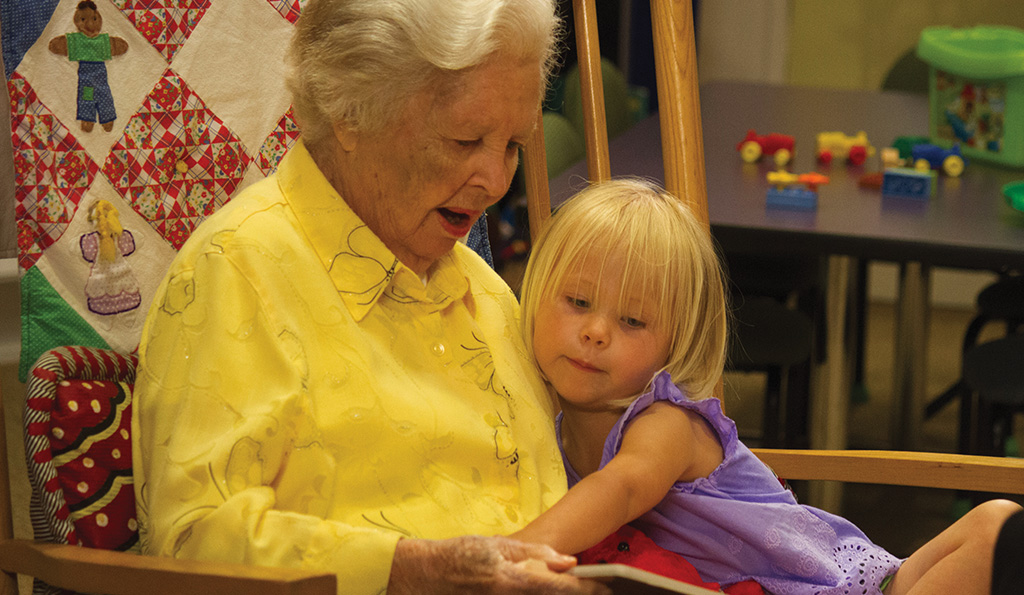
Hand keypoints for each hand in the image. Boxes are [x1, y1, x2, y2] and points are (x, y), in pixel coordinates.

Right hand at [387, 535, 611, 593]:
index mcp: (516, 581)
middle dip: (577, 594)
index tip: (608, 587)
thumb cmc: (459, 556)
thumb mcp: (497, 545)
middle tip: (596, 588)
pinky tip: (539, 589)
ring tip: (569, 587)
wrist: (423, 577)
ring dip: (558, 594)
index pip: (565, 590)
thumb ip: (534, 554)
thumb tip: (568, 561)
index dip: (591, 589)